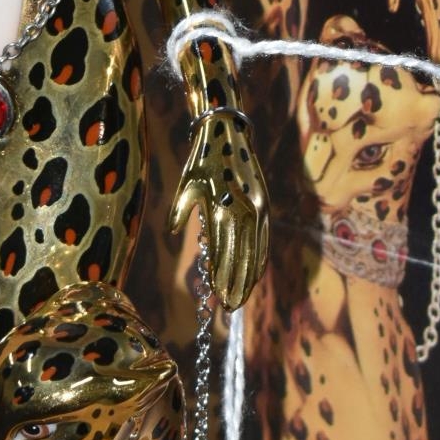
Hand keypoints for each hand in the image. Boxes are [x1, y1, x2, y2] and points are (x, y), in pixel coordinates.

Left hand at [168, 109, 269, 308]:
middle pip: (243, 256)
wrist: (228, 132)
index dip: (222, 275)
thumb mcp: (186, 184)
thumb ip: (180, 211)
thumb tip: (174, 233)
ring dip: (249, 277)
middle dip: (236, 283)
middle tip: (229, 307)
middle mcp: (245, 209)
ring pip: (256, 251)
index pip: (224, 250)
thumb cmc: (202, 160)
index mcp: (224, 206)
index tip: (217, 296)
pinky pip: (263, 239)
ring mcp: (258, 208)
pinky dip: (259, 259)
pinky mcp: (264, 205)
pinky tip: (255, 275)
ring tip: (241, 298)